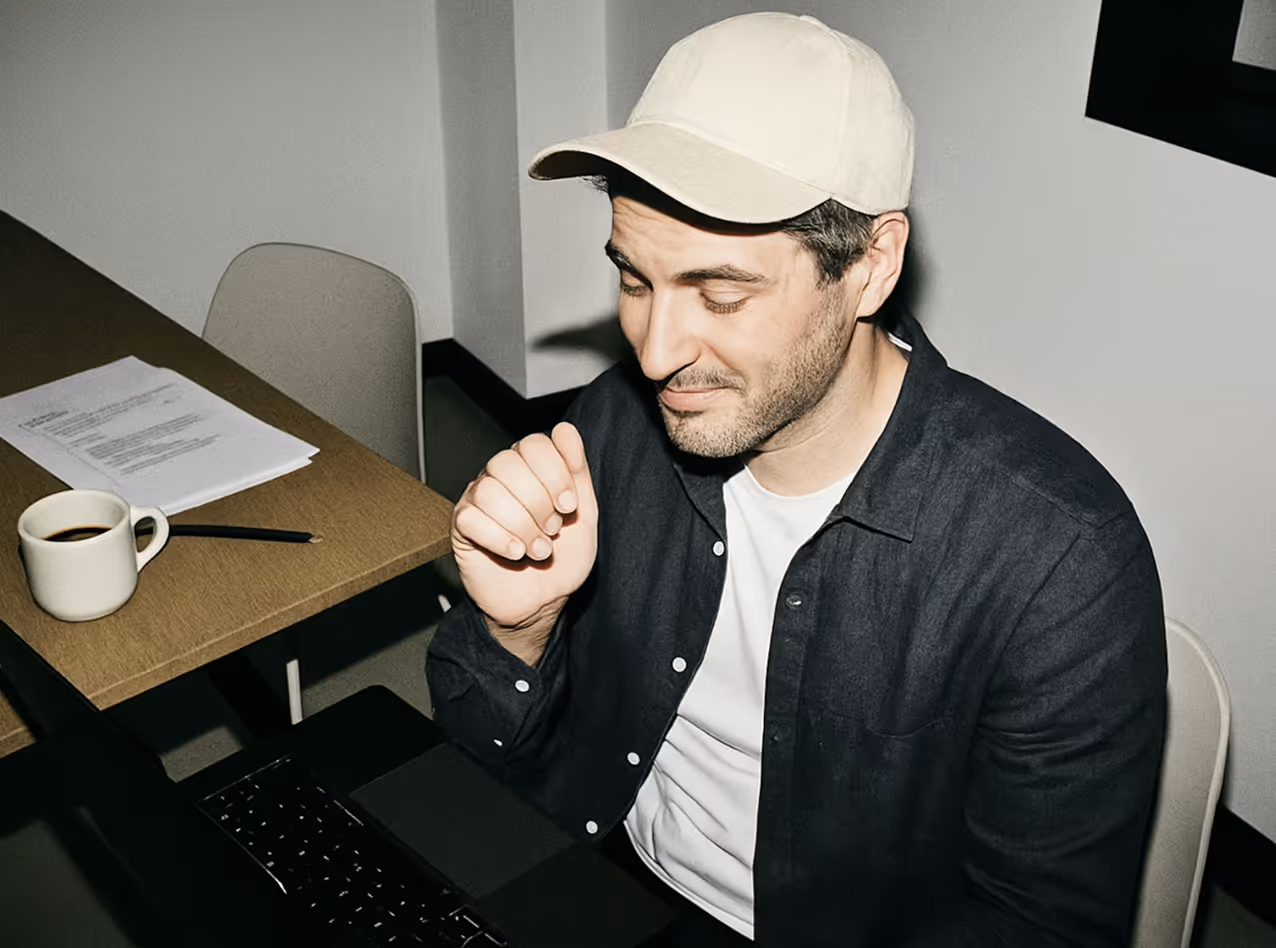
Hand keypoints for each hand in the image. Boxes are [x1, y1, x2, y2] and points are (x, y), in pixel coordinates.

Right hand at [450, 423, 597, 660]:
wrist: (542, 601)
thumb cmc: (561, 558)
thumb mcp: (584, 513)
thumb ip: (577, 470)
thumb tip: (565, 430)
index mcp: (531, 468)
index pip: (534, 443)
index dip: (555, 473)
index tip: (569, 506)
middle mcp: (501, 477)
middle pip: (508, 463)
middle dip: (539, 503)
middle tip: (553, 530)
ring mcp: (478, 500)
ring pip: (490, 491)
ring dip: (522, 526)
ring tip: (538, 549)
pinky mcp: (462, 527)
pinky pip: (471, 518)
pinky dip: (501, 539)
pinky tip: (516, 553)